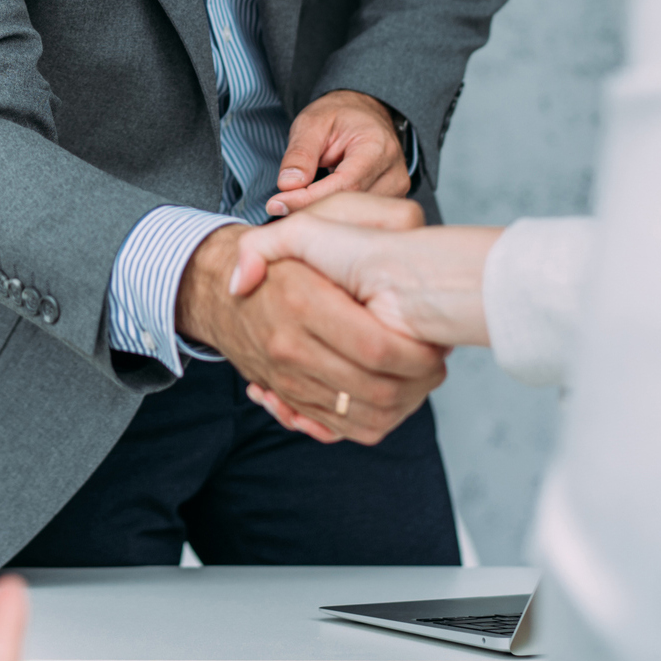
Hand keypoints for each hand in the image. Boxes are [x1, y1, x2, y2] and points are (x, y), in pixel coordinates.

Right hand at [176, 223, 446, 444]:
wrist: (222, 299)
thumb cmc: (278, 263)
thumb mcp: (294, 231)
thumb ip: (311, 230)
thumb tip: (302, 261)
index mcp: (304, 303)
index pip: (376, 347)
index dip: (416, 354)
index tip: (438, 344)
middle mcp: (293, 348)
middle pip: (376, 389)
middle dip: (418, 382)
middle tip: (438, 362)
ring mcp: (289, 380)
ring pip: (362, 416)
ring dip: (403, 405)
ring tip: (422, 379)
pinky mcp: (290, 400)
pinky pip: (341, 429)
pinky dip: (374, 421)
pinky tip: (394, 397)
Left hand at [268, 90, 407, 215]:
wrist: (363, 113)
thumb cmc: (339, 116)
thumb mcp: (311, 123)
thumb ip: (300, 153)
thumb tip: (288, 185)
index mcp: (378, 147)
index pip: (344, 185)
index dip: (308, 198)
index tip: (277, 203)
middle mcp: (394, 172)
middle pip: (352, 206)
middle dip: (311, 210)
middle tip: (277, 208)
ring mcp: (397, 189)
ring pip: (356, 217)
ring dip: (322, 217)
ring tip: (294, 208)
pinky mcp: (392, 201)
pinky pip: (361, 218)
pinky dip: (335, 217)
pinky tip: (315, 210)